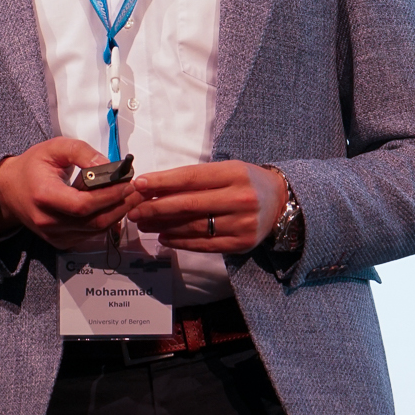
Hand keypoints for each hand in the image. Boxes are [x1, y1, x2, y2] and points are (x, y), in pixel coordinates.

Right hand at [0, 137, 139, 244]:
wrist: (9, 190)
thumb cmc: (33, 166)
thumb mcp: (55, 147)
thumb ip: (82, 152)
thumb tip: (108, 165)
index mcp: (44, 196)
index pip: (83, 204)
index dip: (109, 196)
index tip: (128, 183)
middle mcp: (47, 221)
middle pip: (93, 222)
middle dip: (120, 206)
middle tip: (138, 191)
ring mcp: (53, 235)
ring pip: (94, 231)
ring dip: (117, 214)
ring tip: (131, 197)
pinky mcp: (59, 241)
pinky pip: (88, 236)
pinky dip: (105, 222)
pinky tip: (115, 207)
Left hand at [131, 161, 284, 254]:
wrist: (280, 202)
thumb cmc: (246, 182)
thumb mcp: (227, 170)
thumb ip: (195, 179)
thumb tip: (154, 189)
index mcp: (234, 174)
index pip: (191, 178)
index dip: (162, 182)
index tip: (139, 185)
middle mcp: (239, 199)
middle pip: (188, 204)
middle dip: (155, 208)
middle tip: (134, 211)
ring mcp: (241, 224)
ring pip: (193, 226)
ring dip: (163, 226)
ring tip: (144, 224)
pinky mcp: (240, 243)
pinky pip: (203, 244)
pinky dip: (180, 241)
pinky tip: (164, 237)